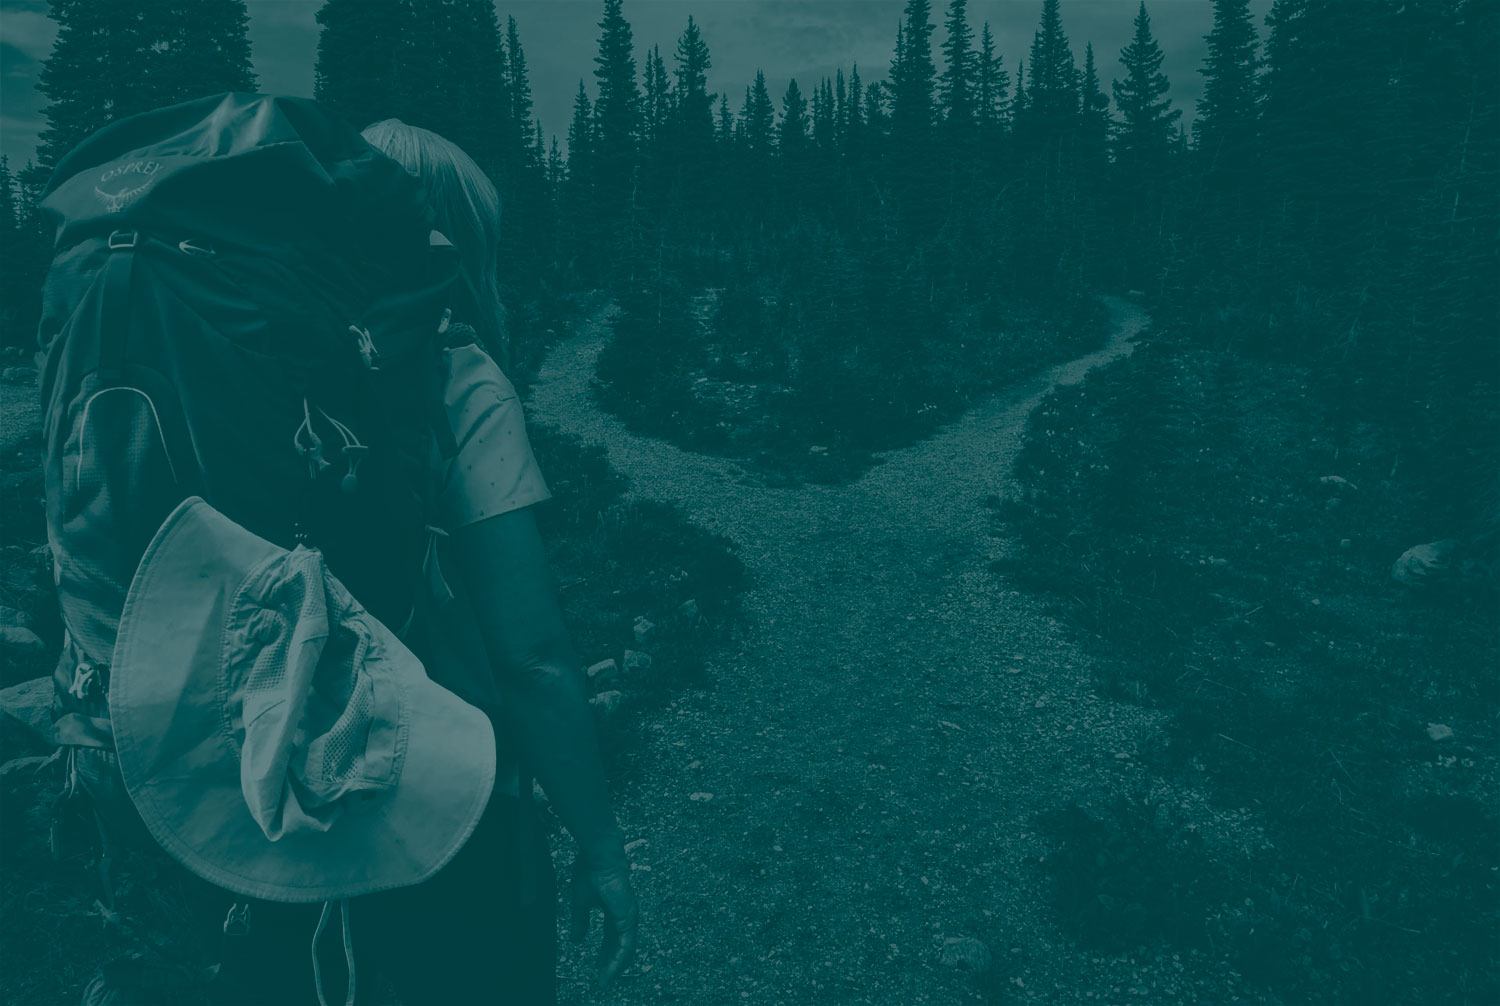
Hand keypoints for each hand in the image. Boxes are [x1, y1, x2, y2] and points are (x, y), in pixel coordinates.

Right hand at [569, 849, 638, 988]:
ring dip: (615, 966)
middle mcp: (624, 915)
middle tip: (602, 980)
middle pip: (619, 946)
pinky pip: (626, 944)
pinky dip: (619, 958)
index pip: (612, 939)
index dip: (604, 955)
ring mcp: (629, 916)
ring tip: (606, 980)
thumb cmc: (590, 872)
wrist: (597, 856)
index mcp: (614, 911)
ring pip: (625, 949)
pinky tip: (612, 969)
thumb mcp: (581, 903)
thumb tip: (576, 941)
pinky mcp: (628, 916)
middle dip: (610, 964)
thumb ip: (580, 922)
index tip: (598, 969)